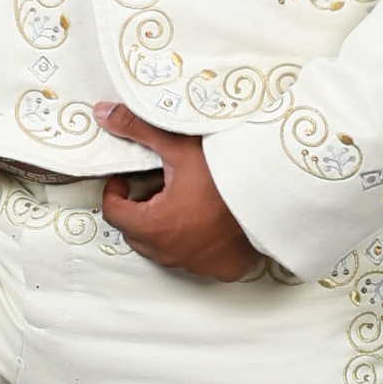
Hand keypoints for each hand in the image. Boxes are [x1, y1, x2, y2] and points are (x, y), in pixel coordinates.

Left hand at [92, 102, 260, 279]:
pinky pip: (197, 259)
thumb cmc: (228, 171)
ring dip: (166, 228)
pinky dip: (196, 243)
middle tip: (159, 185)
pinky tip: (208, 221)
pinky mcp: (223, 270)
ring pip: (165, 248)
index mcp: (155, 226)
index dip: (117, 192)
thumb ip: (136, 129)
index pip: (115, 213)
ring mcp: (198, 265)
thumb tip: (102, 113)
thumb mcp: (179, 145)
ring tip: (185, 199)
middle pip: (137, 233)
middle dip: (140, 210)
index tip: (126, 179)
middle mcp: (172, 253)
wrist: (281, 193)